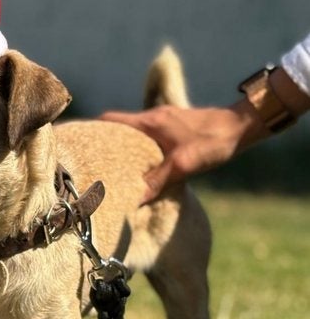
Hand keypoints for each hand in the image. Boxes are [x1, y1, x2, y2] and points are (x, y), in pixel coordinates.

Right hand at [100, 102, 261, 203]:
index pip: (109, 120)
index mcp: (149, 122)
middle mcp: (153, 118)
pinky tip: (140, 166)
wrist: (243, 126)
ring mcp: (164, 122)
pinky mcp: (175, 128)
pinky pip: (147, 137)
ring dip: (121, 147)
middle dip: (102, 142)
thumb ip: (157, 181)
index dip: (90, 130)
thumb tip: (133, 200)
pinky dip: (138, 149)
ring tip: (111, 168)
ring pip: (132, 133)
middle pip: (117, 126)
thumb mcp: (184, 164)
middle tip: (89, 161)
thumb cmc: (213, 141)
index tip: (76, 141)